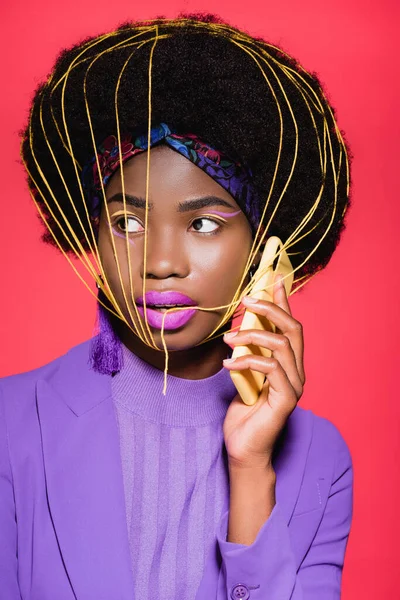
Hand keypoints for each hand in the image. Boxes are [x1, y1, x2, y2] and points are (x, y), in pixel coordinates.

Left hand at [222, 273, 305, 469]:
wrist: (243, 449)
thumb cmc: (243, 414)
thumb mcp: (243, 375)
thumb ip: (249, 354)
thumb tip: (240, 329)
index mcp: (288, 364)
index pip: (290, 326)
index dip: (284, 302)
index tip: (273, 280)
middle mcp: (297, 372)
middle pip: (293, 329)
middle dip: (271, 309)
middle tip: (246, 301)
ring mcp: (295, 386)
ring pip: (283, 345)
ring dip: (253, 336)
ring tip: (228, 338)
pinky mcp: (287, 399)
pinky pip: (271, 369)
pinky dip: (247, 361)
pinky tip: (227, 364)